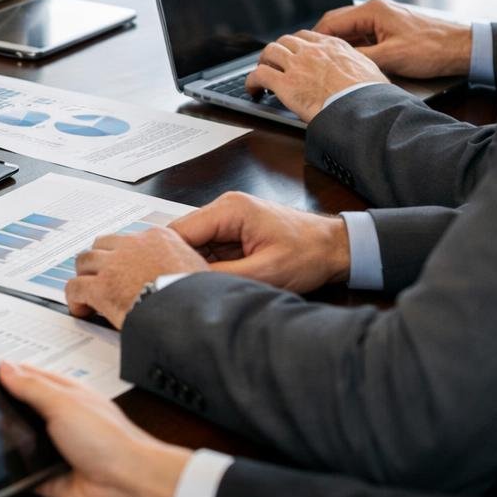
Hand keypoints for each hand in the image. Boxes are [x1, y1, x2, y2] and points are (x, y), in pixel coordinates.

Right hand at [0, 362, 190, 496]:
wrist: (127, 484)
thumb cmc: (108, 439)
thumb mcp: (63, 403)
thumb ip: (32, 386)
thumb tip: (5, 368)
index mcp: (66, 395)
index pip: (31, 377)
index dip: (9, 374)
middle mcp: (60, 421)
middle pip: (22, 410)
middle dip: (2, 409)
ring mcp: (55, 449)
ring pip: (20, 442)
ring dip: (6, 441)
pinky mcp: (49, 477)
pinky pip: (23, 473)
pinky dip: (13, 472)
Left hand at [65, 226, 207, 328]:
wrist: (191, 311)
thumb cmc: (199, 295)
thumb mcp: (197, 269)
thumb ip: (183, 264)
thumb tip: (185, 275)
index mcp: (158, 238)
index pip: (130, 239)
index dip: (123, 254)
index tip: (123, 266)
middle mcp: (133, 246)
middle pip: (102, 244)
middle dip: (99, 260)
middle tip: (100, 275)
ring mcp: (114, 265)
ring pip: (85, 261)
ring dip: (85, 275)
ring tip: (87, 290)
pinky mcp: (102, 288)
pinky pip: (76, 287)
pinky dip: (75, 298)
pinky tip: (81, 308)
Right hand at [172, 192, 349, 293]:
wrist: (337, 247)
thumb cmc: (310, 253)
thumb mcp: (265, 272)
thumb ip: (222, 276)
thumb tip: (187, 282)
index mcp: (230, 209)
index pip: (179, 231)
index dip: (166, 257)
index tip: (160, 280)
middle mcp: (225, 208)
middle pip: (182, 236)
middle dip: (178, 262)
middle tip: (177, 289)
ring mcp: (229, 219)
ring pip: (194, 244)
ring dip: (194, 266)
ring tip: (196, 288)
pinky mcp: (235, 232)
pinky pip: (209, 249)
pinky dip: (207, 266)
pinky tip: (212, 282)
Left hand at [245, 30, 389, 122]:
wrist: (362, 108)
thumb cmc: (371, 95)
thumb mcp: (371, 71)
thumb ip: (360, 66)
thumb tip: (364, 73)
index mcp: (333, 46)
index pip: (306, 36)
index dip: (296, 45)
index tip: (293, 53)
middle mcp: (312, 51)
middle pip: (285, 41)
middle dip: (277, 51)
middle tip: (274, 63)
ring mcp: (297, 65)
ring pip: (269, 53)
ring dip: (263, 62)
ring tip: (262, 75)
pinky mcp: (285, 83)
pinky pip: (259, 75)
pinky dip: (251, 81)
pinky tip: (252, 89)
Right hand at [313, 0, 472, 78]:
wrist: (462, 48)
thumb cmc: (433, 48)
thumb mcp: (391, 57)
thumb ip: (360, 58)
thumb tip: (336, 63)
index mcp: (372, 10)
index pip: (331, 22)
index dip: (315, 39)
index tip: (304, 52)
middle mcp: (376, 10)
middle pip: (338, 24)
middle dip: (323, 41)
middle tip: (310, 58)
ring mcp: (383, 19)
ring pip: (350, 32)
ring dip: (339, 46)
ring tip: (327, 62)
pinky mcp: (390, 29)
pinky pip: (364, 37)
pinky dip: (355, 47)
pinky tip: (351, 61)